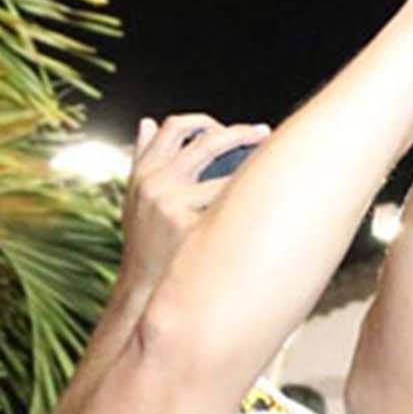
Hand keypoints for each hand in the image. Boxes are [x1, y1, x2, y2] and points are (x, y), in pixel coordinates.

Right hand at [116, 114, 270, 295]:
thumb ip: (142, 160)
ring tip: (276, 166)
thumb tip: (147, 122)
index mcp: (143, 173)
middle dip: (239, 133)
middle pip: (203, 141)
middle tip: (265, 133)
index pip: (172, 128)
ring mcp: (169, 201)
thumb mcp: (135, 200)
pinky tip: (271, 201)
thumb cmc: (147, 246)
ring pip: (221, 169)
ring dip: (252, 164)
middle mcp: (154, 182)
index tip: (227, 126)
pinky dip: (248, 198)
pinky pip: (227, 202)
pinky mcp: (184, 224)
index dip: (203, 121)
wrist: (142, 292)